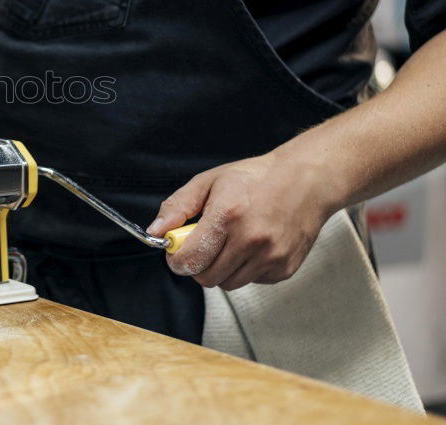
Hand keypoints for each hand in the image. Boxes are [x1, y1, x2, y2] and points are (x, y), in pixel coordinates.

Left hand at [146, 151, 338, 290]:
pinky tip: (251, 247)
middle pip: (207, 277)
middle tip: (202, 247)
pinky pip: (252, 281)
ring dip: (221, 269)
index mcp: (228, 215)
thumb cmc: (256, 179)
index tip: (176, 254)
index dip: (176, 260)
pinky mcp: (285, 268)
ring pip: (228, 283)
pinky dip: (245, 269)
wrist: (306, 181)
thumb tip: (156, 231)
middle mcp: (251, 239)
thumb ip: (178, 207)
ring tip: (229, 244)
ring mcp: (271, 256)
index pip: (191, 258)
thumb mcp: (209, 181)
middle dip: (197, 266)